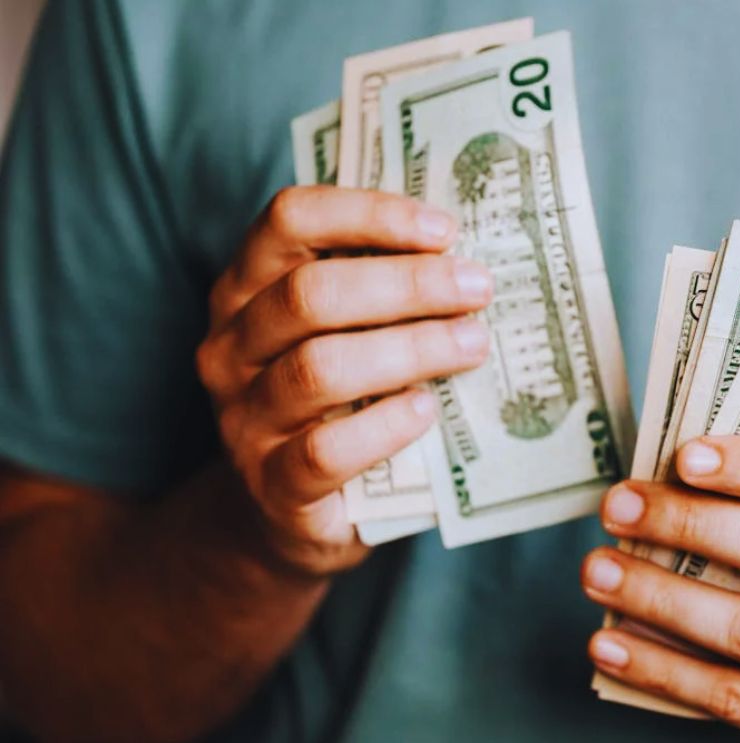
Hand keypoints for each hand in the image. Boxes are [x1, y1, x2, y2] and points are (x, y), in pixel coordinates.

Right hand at [196, 186, 492, 575]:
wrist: (295, 513)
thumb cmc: (340, 402)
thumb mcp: (348, 335)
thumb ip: (384, 292)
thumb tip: (470, 258)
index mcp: (247, 288)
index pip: (289, 221)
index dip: (369, 215)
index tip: (444, 230)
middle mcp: (231, 346)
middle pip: (309, 294)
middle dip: (407, 285)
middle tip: (477, 290)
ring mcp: (243, 418)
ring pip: (318, 369)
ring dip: (408, 350)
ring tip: (472, 345)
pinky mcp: (272, 486)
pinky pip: (324, 451)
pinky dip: (383, 426)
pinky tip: (426, 411)